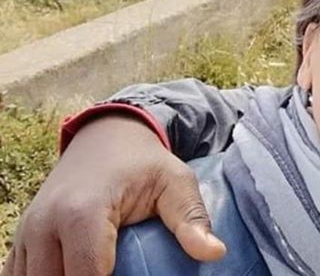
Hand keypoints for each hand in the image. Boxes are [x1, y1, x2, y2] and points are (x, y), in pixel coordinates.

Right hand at [1, 115, 224, 274]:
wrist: (106, 139)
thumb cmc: (144, 164)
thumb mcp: (176, 182)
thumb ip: (191, 218)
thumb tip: (215, 253)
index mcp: (81, 212)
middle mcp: (43, 225)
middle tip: (127, 274)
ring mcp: (26, 234)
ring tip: (108, 272)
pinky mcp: (21, 241)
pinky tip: (76, 273)